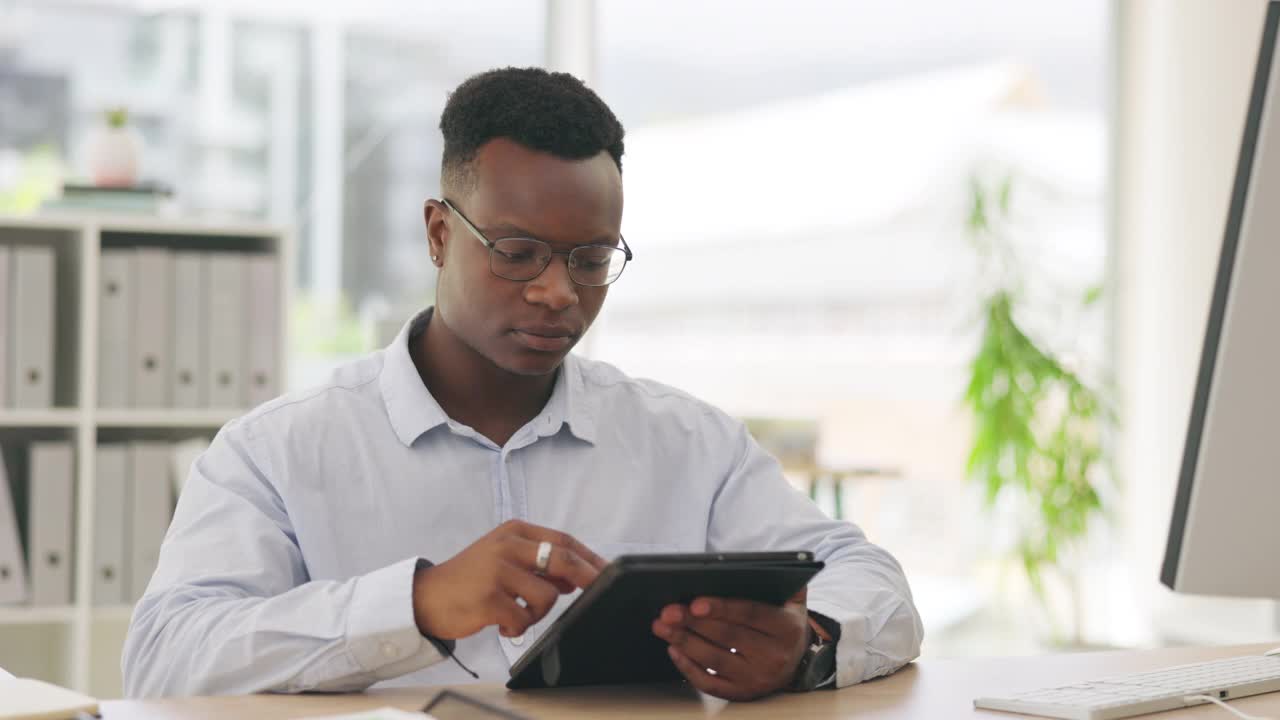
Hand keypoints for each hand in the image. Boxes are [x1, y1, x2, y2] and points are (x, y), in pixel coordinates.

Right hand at [412, 520, 606, 639]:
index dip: (589, 557)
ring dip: (537, 613)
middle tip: (601, 592)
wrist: (425, 597)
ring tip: (516, 614)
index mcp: (514, 531)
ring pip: (546, 596)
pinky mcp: (488, 598)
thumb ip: (538, 564)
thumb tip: (575, 578)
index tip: (608, 572)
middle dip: (587, 578)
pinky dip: (518, 628)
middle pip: (562, 559)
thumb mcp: (504, 559)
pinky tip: (501, 624)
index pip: (563, 540)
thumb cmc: (470, 579)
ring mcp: (497, 570)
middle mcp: (507, 545)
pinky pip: (523, 619)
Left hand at [652, 589, 808, 700]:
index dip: (721, 608)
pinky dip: (689, 668)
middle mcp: (773, 656)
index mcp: (786, 628)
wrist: (797, 662)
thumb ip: (779, 580)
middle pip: (727, 637)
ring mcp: (757, 678)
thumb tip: (752, 565)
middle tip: (668, 611)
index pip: (750, 615)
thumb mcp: (792, 600)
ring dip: (685, 642)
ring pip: (715, 659)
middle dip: (693, 623)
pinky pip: (710, 683)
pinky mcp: (741, 693)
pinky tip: (674, 650)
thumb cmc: (784, 624)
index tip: (695, 603)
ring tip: (663, 627)